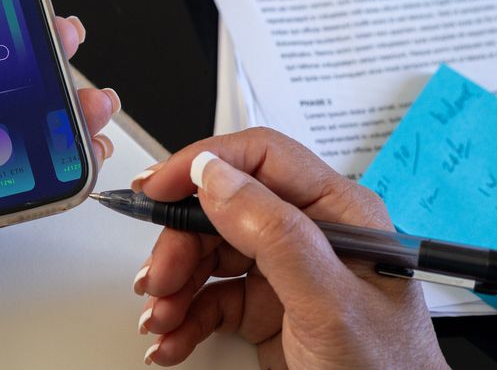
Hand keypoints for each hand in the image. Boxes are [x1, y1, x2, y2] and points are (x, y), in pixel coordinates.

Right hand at [133, 128, 447, 369]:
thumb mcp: (329, 303)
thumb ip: (274, 234)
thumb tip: (215, 177)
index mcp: (338, 210)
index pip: (259, 158)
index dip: (202, 164)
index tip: (158, 188)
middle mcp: (309, 232)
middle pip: (221, 208)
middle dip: (180, 244)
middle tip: (159, 277)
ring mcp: (285, 270)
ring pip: (208, 253)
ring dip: (174, 284)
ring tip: (160, 317)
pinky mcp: (266, 306)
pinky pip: (210, 296)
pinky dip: (183, 316)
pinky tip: (173, 337)